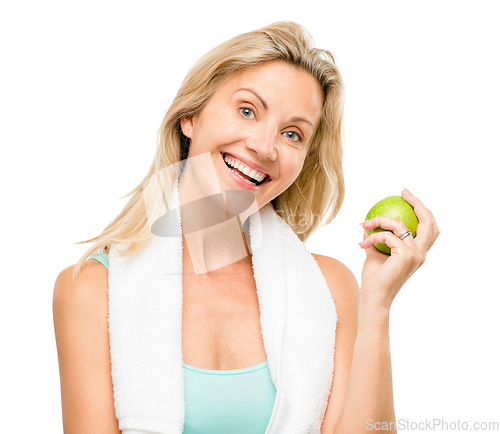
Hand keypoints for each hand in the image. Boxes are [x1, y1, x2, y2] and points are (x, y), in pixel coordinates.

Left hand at [358, 189, 439, 308]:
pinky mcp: (405, 256)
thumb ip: (376, 238)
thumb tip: (368, 222)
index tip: (406, 196)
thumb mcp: (375, 253)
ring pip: (400, 225)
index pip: (428, 228)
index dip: (422, 210)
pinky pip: (387, 236)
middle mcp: (421, 253)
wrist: (373, 297)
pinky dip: (373, 237)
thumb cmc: (374, 278)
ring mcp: (416, 255)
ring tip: (365, 223)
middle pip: (428, 221)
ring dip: (380, 221)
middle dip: (417, 203)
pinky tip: (363, 244)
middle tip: (403, 192)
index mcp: (418, 252)